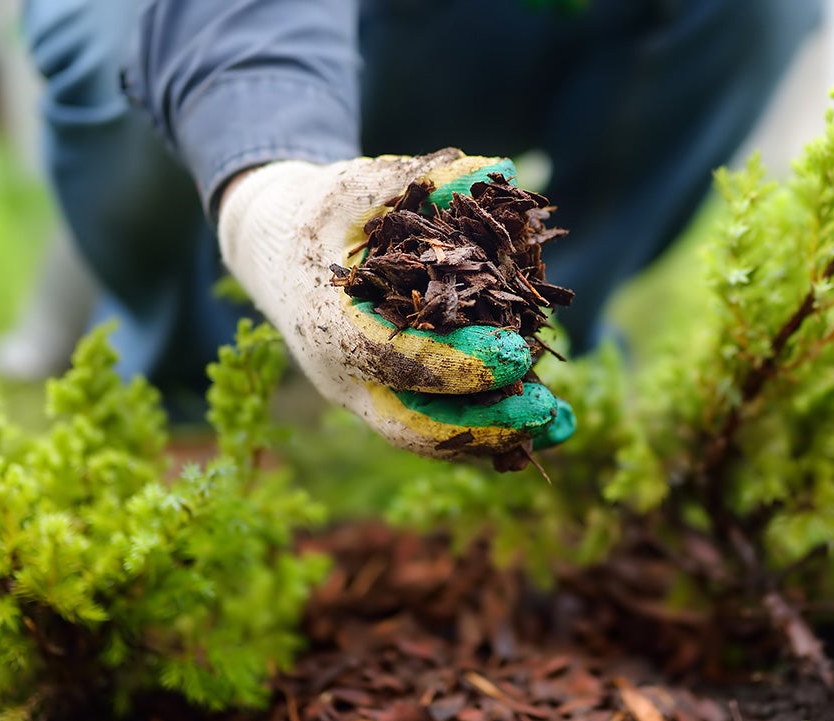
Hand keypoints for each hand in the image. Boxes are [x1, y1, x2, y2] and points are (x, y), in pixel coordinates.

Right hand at [217, 148, 573, 459]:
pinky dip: (489, 430)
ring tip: (561, 425)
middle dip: (482, 424)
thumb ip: (424, 178)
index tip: (517, 354)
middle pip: (412, 423)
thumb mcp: (359, 185)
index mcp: (327, 323)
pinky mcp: (384, 399)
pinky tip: (545, 424)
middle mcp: (341, 374)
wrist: (272, 251)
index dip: (457, 362)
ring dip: (496, 436)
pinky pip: (437, 427)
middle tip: (546, 409)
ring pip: (428, 436)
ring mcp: (362, 395)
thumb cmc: (318, 213)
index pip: (394, 357)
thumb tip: (499, 170)